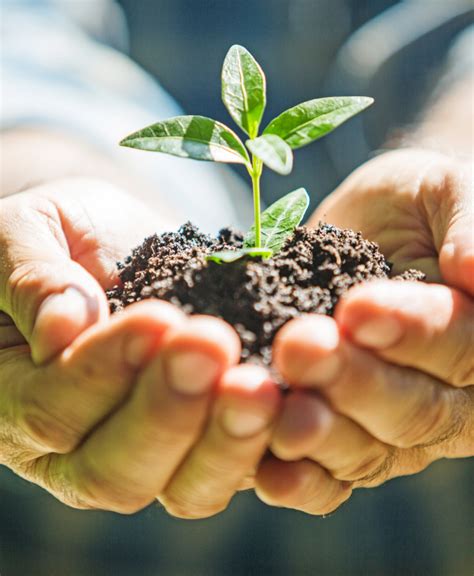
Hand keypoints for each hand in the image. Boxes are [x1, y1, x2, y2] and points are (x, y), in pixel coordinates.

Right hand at [0, 179, 279, 516]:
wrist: (114, 241)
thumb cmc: (59, 237)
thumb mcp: (26, 235)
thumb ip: (31, 280)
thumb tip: (61, 328)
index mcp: (21, 402)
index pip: (54, 410)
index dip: (103, 371)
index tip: (155, 319)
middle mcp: (82, 446)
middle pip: (119, 470)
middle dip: (169, 411)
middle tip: (212, 345)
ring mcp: (153, 448)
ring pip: (186, 486)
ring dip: (226, 440)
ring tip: (261, 388)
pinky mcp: (210, 434)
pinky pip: (242, 463)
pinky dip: (273, 443)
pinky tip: (300, 403)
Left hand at [254, 149, 472, 513]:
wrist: (371, 225)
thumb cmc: (418, 205)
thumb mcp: (448, 192)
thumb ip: (473, 225)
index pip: (464, 350)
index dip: (415, 334)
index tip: (358, 308)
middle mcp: (446, 397)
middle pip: (414, 412)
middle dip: (354, 382)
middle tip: (299, 346)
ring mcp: (389, 424)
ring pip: (368, 451)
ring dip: (321, 433)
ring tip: (279, 409)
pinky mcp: (337, 431)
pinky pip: (330, 479)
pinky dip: (300, 481)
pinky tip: (267, 473)